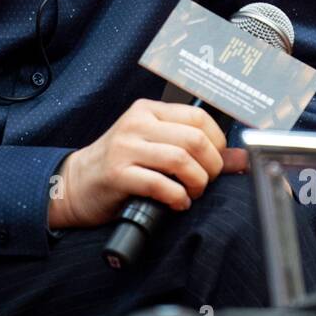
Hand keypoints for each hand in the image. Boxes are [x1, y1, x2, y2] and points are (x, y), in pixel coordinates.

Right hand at [49, 97, 248, 230]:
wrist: (76, 184)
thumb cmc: (120, 166)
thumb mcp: (157, 149)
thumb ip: (196, 150)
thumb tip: (240, 159)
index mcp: (149, 111)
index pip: (199, 117)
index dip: (218, 143)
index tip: (216, 163)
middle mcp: (137, 124)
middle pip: (194, 139)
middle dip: (211, 167)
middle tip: (205, 183)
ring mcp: (125, 147)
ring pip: (180, 159)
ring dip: (196, 183)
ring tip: (191, 193)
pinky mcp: (117, 173)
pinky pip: (160, 184)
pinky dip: (177, 197)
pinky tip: (177, 203)